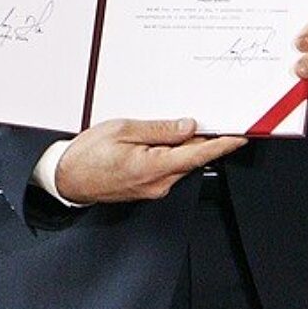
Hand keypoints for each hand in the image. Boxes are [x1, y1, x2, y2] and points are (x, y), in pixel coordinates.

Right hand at [55, 118, 246, 203]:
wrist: (67, 179)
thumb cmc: (88, 154)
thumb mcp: (123, 130)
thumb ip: (159, 129)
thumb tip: (188, 127)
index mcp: (153, 168)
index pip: (198, 155)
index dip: (222, 145)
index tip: (240, 137)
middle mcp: (158, 183)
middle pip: (191, 159)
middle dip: (205, 140)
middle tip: (215, 119)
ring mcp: (153, 189)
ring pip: (180, 164)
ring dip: (186, 146)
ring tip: (183, 125)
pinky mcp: (147, 188)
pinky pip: (168, 169)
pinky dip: (173, 154)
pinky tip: (165, 140)